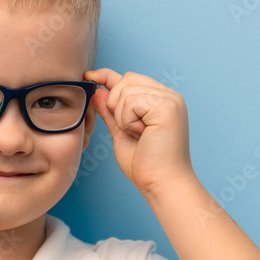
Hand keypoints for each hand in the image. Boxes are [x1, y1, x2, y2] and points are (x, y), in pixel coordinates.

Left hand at [84, 68, 195, 195]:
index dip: (107, 75)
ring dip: (123, 116)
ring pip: (126, 91)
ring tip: (138, 134)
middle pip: (126, 79)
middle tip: (129, 129)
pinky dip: (128, 120)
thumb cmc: (146, 165)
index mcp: (161, 100)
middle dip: (115, 104)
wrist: (161, 184)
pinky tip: (142, 133)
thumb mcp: (121, 132)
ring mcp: (170, 100)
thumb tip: (97, 91)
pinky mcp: (167, 106)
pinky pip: (131, 101)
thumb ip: (111, 112)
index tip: (89, 76)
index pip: (130, 78)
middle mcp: (169, 96)